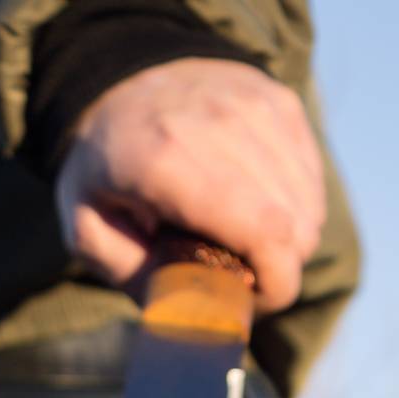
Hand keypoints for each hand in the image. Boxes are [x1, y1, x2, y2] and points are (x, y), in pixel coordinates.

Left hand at [54, 58, 324, 313]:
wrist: (117, 82)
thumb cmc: (102, 169)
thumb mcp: (87, 229)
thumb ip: (132, 276)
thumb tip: (187, 313)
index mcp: (169, 160)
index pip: (266, 231)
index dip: (278, 283)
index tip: (259, 302)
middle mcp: (221, 123)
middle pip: (295, 223)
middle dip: (281, 268)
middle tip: (244, 277)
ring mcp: (255, 105)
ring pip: (309, 202)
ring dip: (290, 239)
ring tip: (248, 244)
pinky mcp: (277, 100)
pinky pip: (311, 175)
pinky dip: (295, 204)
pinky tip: (259, 210)